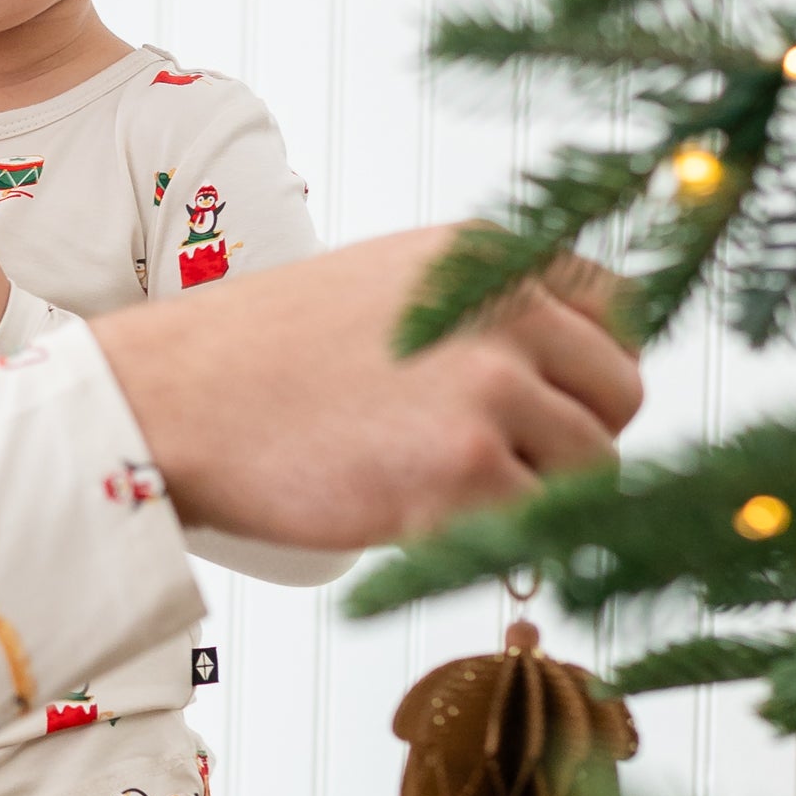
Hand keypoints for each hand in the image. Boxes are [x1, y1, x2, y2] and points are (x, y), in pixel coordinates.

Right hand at [91, 231, 641, 551]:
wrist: (175, 401)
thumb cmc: (260, 358)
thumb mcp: (389, 285)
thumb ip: (480, 312)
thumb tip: (561, 381)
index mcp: (490, 256)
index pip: (620, 314)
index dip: (587, 375)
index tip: (547, 411)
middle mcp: (508, 308)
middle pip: (620, 397)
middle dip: (573, 442)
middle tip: (498, 470)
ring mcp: (494, 389)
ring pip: (592, 468)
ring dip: (532, 497)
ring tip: (441, 494)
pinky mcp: (468, 468)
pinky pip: (535, 525)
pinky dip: (487, 538)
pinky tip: (415, 516)